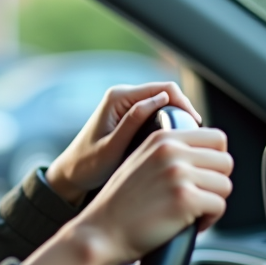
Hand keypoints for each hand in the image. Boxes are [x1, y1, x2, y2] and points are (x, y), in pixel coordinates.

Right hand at [23, 127, 231, 264]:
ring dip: (212, 202)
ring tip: (191, 213)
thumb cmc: (119, 206)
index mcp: (162, 138)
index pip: (216, 138)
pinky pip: (219, 206)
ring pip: (225, 185)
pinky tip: (189, 224)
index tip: (202, 177)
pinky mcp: (185, 199)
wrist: (100, 233)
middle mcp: (171, 151)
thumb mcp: (140, 162)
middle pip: (225, 162)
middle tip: (196, 198)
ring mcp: (178, 174)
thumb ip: (169, 153)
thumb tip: (206, 155)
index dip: (214, 160)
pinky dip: (208, 220)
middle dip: (215, 183)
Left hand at [44, 82, 202, 205]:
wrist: (70, 175)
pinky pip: (156, 112)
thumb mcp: (111, 147)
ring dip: (178, 117)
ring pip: (164, 103)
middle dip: (184, 111)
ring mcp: (125, 105)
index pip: (165, 89)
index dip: (185, 105)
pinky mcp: (128, 115)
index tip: (195, 129)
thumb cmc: (87, 165)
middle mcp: (122, 96)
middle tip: (196, 138)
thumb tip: (161, 100)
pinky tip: (175, 141)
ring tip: (189, 140)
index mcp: (118, 98)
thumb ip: (134, 122)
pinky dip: (169, 123)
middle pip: (167, 94)